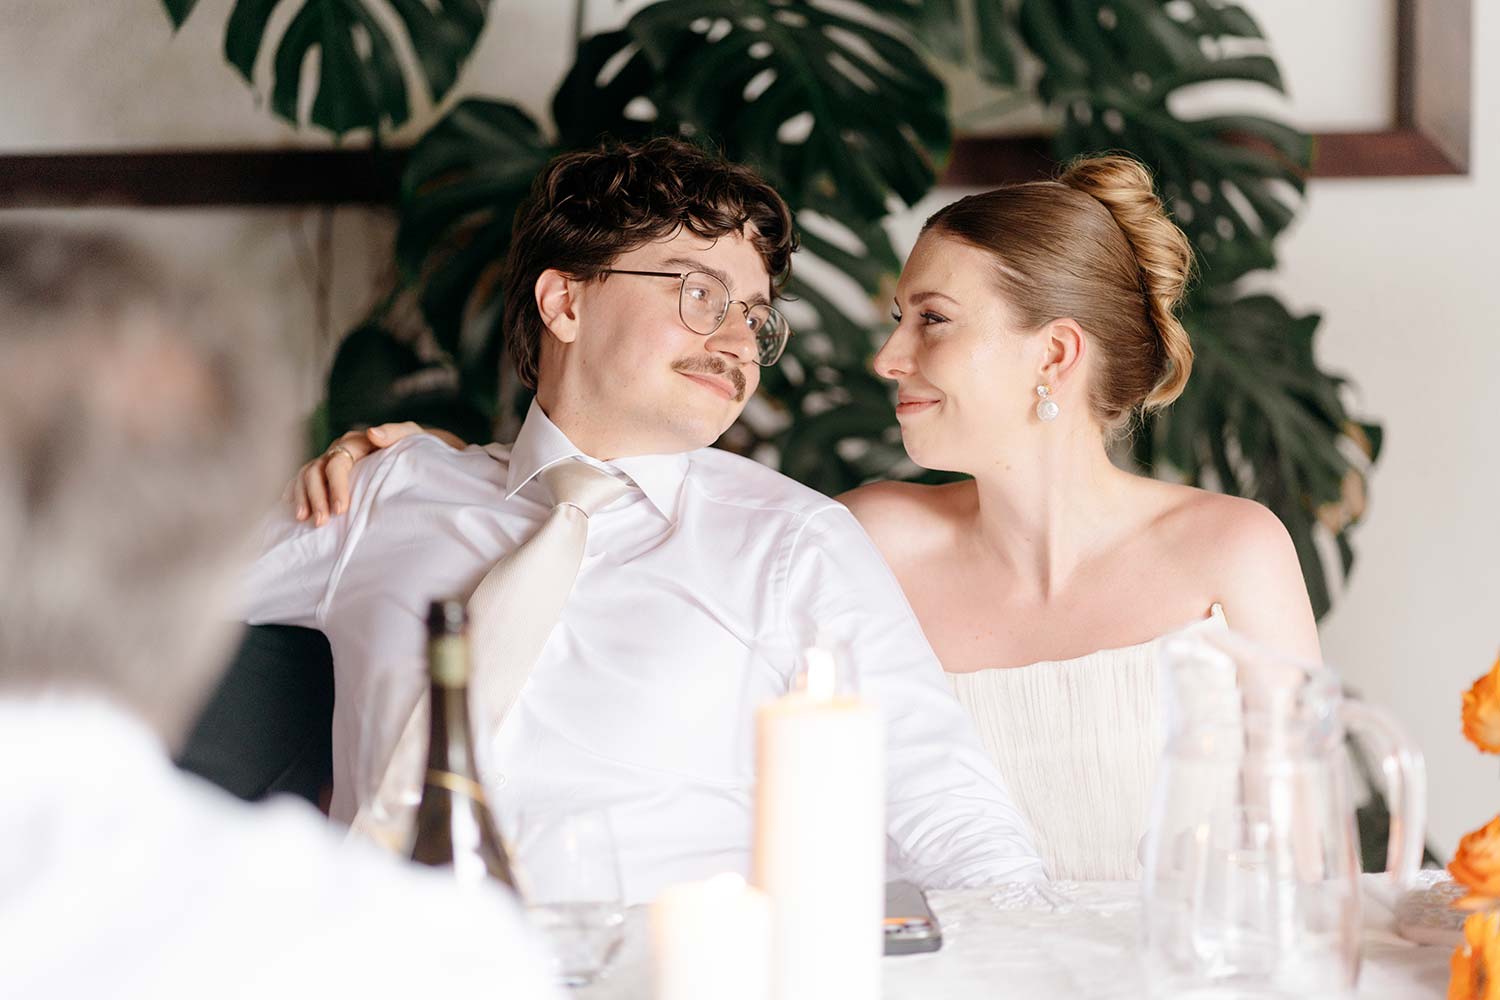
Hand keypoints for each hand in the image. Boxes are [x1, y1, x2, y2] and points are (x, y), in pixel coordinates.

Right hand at [289, 422, 465, 524]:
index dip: (336, 486)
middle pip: (315, 471)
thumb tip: (372, 433)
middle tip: (321, 522)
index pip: (337, 463)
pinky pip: (303, 482)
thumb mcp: (411, 436)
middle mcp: (338, 451)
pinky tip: (295, 511)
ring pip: (306, 477)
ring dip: (303, 498)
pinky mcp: (327, 475)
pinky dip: (296, 494)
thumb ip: (394, 433)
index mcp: (355, 442)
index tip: (340, 509)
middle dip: (316, 497)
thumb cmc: (414, 446)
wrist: (416, 452)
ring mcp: (330, 462)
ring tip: (304, 520)